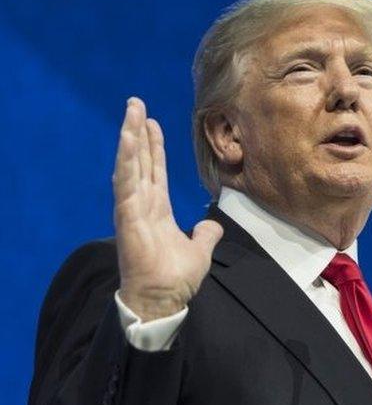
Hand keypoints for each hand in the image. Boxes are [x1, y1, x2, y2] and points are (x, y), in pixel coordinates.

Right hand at [113, 97, 222, 320]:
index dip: (153, 146)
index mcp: (156, 209)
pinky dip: (126, 160)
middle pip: (140, 160)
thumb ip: (206, 234)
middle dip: (137, 132)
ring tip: (131, 111)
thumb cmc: (175, 279)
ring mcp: (133, 208)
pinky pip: (126, 183)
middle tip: (135, 104)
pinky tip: (127, 138)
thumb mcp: (199, 250)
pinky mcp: (128, 216)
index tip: (152, 123)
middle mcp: (142, 204)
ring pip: (131, 165)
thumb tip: (212, 225)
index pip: (154, 170)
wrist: (164, 300)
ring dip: (130, 137)